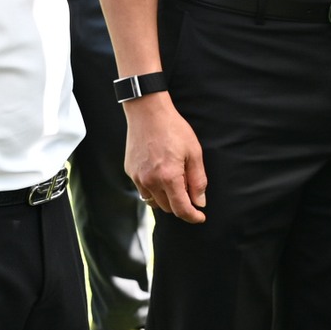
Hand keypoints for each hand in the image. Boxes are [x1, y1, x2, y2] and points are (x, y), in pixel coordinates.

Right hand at [123, 92, 207, 222]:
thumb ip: (198, 180)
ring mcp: (138, 177)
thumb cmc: (173, 129)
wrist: (148, 113)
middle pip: (168, 208)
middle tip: (190, 189)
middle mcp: (150, 181)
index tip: (200, 217)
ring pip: (154, 202)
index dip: (193, 216)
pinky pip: (143, 190)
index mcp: (169, 177)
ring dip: (167, 199)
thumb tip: (199, 201)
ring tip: (175, 181)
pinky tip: (161, 174)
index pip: (181, 209)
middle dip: (181, 204)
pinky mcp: (130, 171)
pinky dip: (154, 189)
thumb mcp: (194, 153)